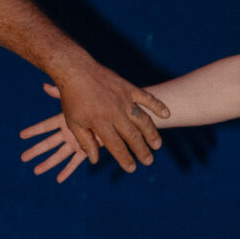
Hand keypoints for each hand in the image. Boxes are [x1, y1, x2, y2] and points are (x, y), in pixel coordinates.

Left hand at [20, 75, 168, 182]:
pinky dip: (157, 106)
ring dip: (151, 133)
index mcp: (99, 122)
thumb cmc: (72, 99)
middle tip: (148, 161)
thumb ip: (85, 141)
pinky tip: (166, 114)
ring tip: (157, 145)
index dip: (124, 158)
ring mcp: (123, 99)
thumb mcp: (73, 123)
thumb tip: (93, 160)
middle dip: (141, 150)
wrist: (76, 70)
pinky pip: (146, 98)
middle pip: (132, 136)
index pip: (115, 146)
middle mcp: (114, 112)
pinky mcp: (128, 88)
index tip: (131, 168)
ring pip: (142, 120)